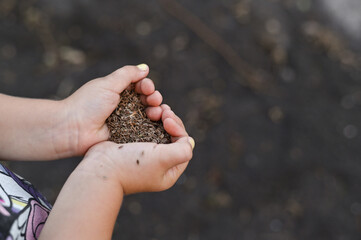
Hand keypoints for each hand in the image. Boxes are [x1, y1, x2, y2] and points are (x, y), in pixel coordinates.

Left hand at [59, 64, 162, 155]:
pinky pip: (144, 131)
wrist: (73, 129)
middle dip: (154, 98)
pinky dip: (153, 126)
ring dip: (156, 111)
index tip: (147, 88)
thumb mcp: (108, 84)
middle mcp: (124, 106)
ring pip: (149, 115)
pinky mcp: (127, 136)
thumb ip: (127, 74)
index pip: (140, 86)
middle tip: (153, 100)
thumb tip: (145, 68)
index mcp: (118, 91)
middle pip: (147, 100)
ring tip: (156, 112)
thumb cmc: (88, 104)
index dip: (147, 86)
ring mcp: (126, 122)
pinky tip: (159, 123)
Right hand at [78, 105, 194, 194]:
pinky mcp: (132, 146)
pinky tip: (147, 110)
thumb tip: (190, 141)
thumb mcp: (163, 160)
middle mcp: (158, 164)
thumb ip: (182, 151)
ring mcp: (145, 155)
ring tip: (157, 108)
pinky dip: (148, 119)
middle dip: (171, 122)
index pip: (184, 146)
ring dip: (161, 117)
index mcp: (168, 172)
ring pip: (159, 131)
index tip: (167, 120)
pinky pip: (146, 129)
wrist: (99, 168)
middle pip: (173, 138)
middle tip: (164, 110)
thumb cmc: (130, 165)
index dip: (179, 130)